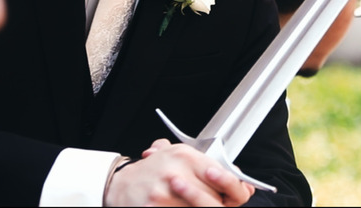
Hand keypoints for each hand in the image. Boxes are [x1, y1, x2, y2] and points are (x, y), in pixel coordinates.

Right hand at [106, 139, 255, 206]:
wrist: (119, 184)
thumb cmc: (152, 171)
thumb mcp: (179, 157)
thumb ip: (208, 165)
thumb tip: (240, 179)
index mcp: (186, 157)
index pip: (221, 175)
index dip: (233, 187)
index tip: (240, 192)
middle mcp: (176, 173)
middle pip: (214, 198)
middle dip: (218, 203)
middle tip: (217, 202)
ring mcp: (165, 195)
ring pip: (200, 207)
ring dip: (202, 207)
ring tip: (193, 203)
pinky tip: (183, 206)